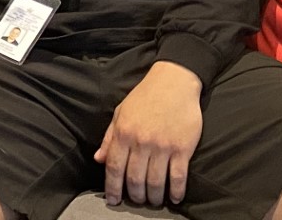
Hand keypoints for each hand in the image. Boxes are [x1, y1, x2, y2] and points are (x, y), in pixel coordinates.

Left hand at [94, 60, 203, 207]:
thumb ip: (109, 137)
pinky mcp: (182, 148)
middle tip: (137, 200)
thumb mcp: (121, 112)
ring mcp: (163, 146)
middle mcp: (141, 142)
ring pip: (155, 182)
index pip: (114, 167)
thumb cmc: (145, 96)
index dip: (112, 187)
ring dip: (154, 197)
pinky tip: (175, 198)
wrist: (174, 81)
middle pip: (135, 179)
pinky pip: (178, 177)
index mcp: (124, 133)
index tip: (113, 200)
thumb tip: (98, 159)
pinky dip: (176, 192)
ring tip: (154, 200)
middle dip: (134, 195)